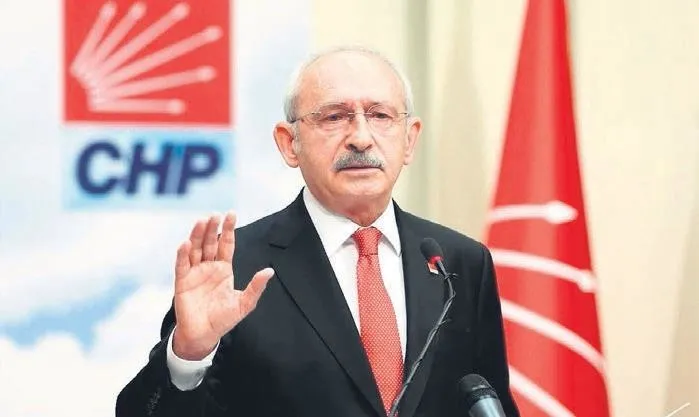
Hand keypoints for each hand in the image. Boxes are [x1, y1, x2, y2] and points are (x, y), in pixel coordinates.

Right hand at [172, 212, 273, 359]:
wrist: (204, 335)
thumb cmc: (223, 319)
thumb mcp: (244, 303)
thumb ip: (255, 287)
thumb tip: (270, 271)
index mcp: (223, 269)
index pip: (226, 244)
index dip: (229, 230)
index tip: (231, 214)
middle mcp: (208, 267)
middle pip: (210, 242)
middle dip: (212, 228)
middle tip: (215, 214)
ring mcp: (194, 272)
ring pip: (195, 249)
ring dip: (197, 235)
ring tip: (201, 221)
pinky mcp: (182, 281)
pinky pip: (182, 264)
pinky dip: (183, 253)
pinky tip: (186, 243)